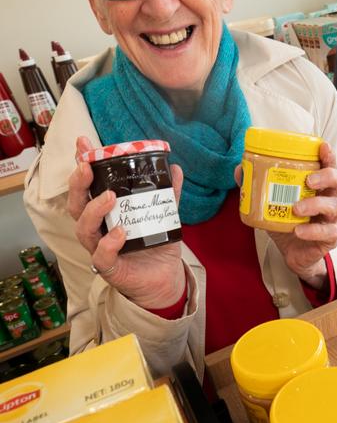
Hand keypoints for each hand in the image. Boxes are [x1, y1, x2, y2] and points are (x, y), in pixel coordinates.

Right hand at [68, 136, 185, 309]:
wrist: (165, 279)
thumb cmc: (156, 245)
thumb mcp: (163, 214)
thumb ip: (167, 193)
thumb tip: (174, 167)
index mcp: (106, 212)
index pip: (88, 186)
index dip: (82, 164)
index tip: (83, 143)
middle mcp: (98, 228)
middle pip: (76, 204)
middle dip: (78, 184)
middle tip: (87, 168)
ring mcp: (100, 248)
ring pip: (84, 228)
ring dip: (94, 210)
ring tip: (110, 197)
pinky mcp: (110, 268)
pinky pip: (101, 256)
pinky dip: (109, 243)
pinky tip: (121, 232)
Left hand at [236, 141, 336, 289]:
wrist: (292, 253)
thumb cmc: (286, 221)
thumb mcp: (270, 202)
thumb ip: (257, 185)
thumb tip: (240, 170)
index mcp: (319, 186)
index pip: (330, 166)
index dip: (329, 156)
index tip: (322, 146)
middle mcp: (329, 199)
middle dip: (329, 176)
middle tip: (309, 180)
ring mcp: (331, 219)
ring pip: (336, 206)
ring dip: (316, 204)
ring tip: (296, 208)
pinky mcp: (329, 239)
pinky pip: (329, 232)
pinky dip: (313, 230)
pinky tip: (298, 231)